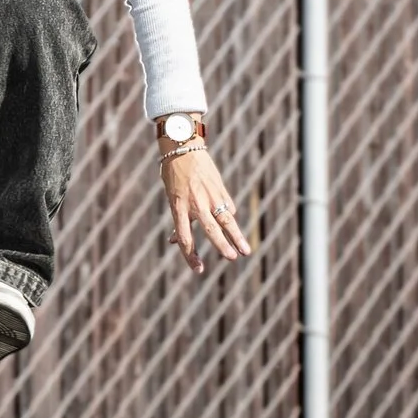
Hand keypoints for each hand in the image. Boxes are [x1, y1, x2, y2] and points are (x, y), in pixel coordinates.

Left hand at [161, 139, 249, 274]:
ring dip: (236, 237)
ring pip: (226, 220)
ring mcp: (210, 196)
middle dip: (221, 245)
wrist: (183, 148)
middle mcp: (196, 203)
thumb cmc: (173, 176)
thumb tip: (174, 241)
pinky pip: (228, 207)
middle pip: (210, 229)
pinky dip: (229, 217)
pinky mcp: (221, 189)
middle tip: (231, 258)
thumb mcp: (171, 198)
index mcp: (179, 207)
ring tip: (245, 251)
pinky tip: (231, 225)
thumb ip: (177, 220)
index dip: (190, 255)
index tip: (199, 270)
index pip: (185, 237)